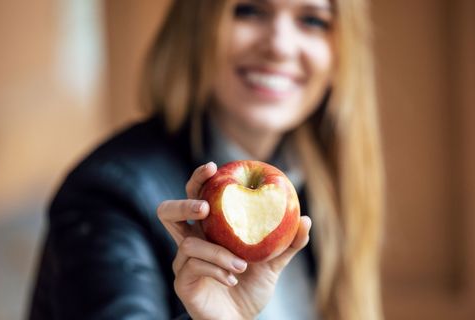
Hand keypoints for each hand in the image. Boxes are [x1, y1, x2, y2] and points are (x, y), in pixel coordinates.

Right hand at [157, 162, 311, 319]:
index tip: (214, 166)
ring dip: (217, 252)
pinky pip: (194, 267)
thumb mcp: (273, 263)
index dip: (199, 179)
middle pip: (168, 212)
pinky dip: (217, 270)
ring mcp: (183, 263)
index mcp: (208, 231)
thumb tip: (306, 219)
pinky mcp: (183, 283)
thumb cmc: (251, 288)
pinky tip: (233, 279)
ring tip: (241, 263)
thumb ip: (287, 243)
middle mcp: (190, 242)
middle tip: (205, 206)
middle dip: (184, 203)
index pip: (195, 197)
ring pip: (187, 244)